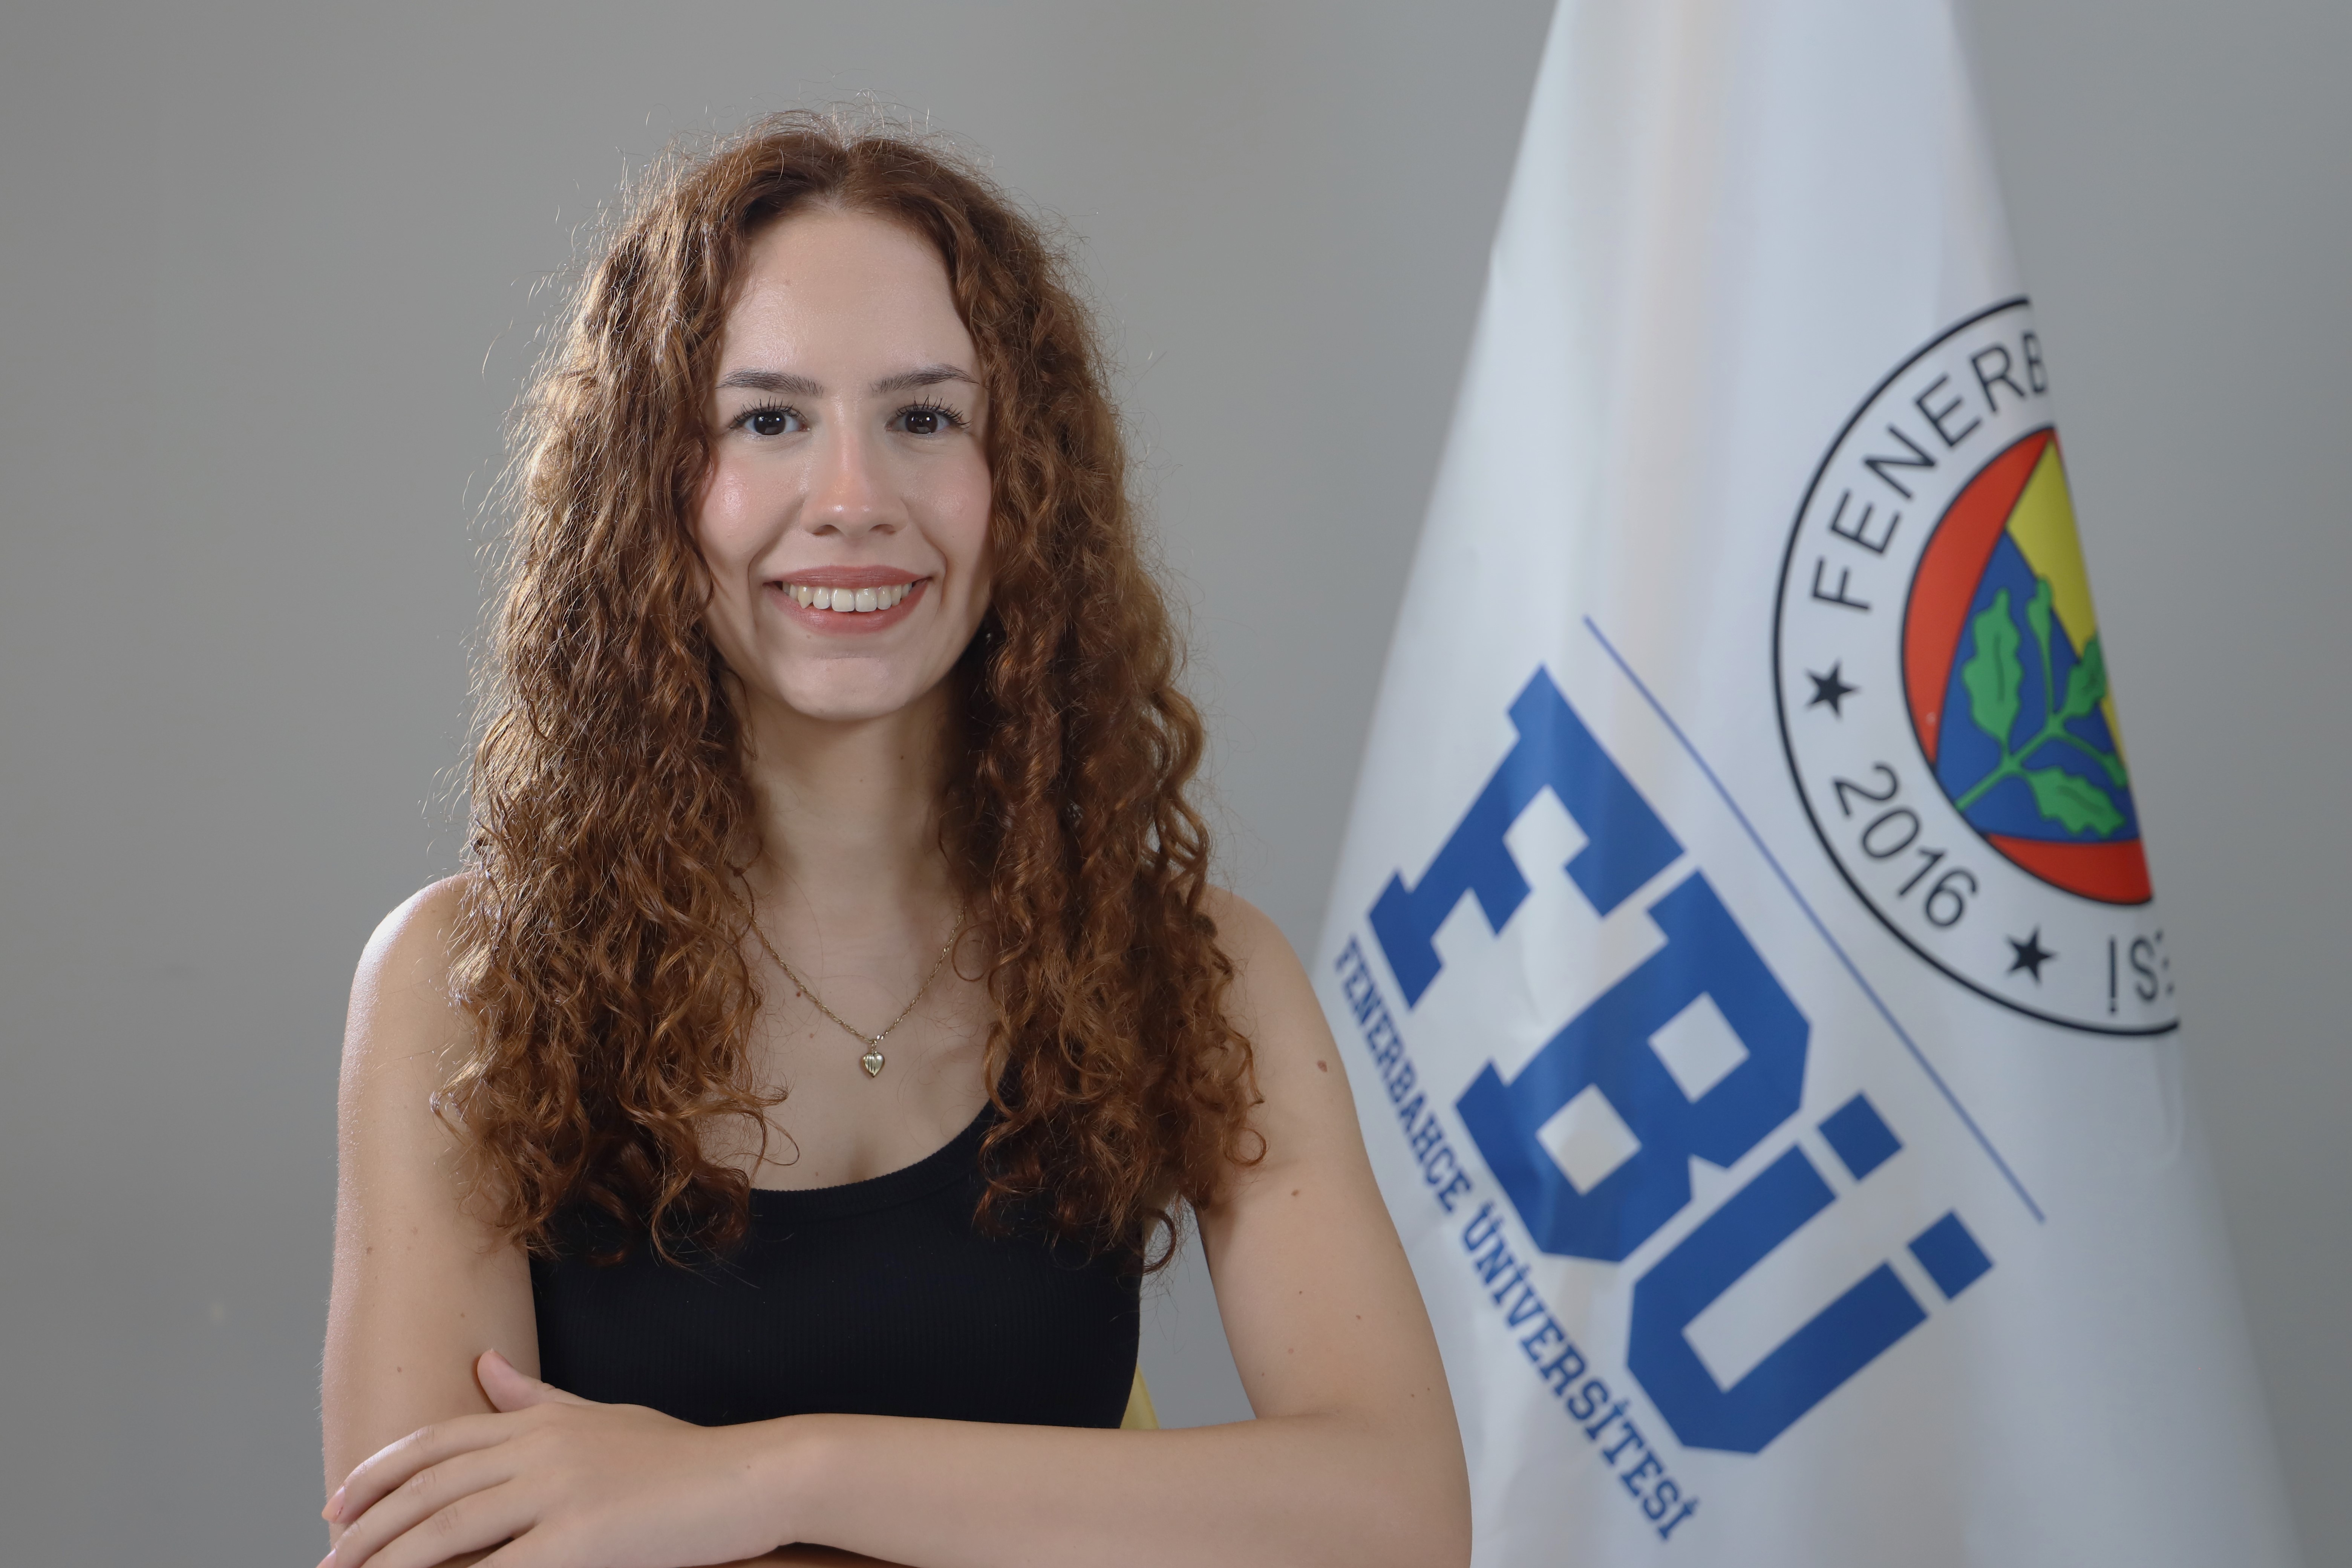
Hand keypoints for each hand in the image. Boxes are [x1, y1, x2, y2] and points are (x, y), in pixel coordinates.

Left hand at [321, 1351, 794, 1567]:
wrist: (749, 1476)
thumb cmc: (681, 1457)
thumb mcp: (602, 1418)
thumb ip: (537, 1399)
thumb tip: (484, 1367)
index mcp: (541, 1420)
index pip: (436, 1441)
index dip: (378, 1473)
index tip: (337, 1505)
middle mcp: (541, 1448)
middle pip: (428, 1489)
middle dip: (366, 1528)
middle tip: (327, 1560)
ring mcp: (560, 1491)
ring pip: (447, 1530)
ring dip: (390, 1562)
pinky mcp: (583, 1538)